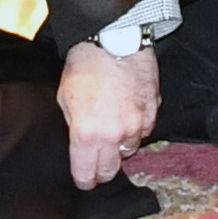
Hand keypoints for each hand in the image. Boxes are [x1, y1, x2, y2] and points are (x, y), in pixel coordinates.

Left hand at [56, 38, 161, 190]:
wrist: (114, 38)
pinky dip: (136, 128)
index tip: (84, 181)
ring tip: (113, 130)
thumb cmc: (84, 64)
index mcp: (87, 135)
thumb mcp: (64, 98)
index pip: (87, 173)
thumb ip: (73, 125)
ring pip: (130, 150)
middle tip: (97, 163)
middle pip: (111, 170)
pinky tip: (127, 113)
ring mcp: (136, 125)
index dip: (84, 180)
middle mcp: (114, 135)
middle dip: (102, 170)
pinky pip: (144, 131)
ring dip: (120, 146)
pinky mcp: (152, 112)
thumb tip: (79, 141)